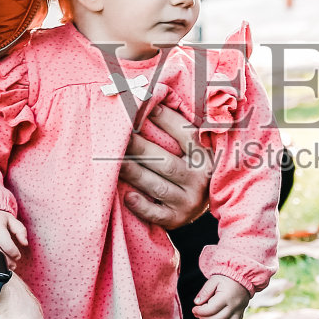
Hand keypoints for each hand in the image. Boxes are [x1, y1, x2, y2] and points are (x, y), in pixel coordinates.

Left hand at [118, 103, 212, 229]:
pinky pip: (157, 213)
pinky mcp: (176, 219)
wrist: (203, 208)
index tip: (144, 106)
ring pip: (157, 185)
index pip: (186, 135)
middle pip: (166, 162)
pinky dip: (141, 206)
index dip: (166, 120)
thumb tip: (153, 98)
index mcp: (205, 157)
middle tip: (118, 135)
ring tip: (113, 161)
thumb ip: (181, 129)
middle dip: (140, 148)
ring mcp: (188, 202)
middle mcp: (199, 180)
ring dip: (133, 172)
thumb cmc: (191, 169)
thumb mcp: (196, 150)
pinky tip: (127, 196)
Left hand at [192, 274, 250, 318]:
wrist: (242, 277)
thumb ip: (205, 292)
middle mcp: (234, 306)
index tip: (194, 309)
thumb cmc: (227, 278)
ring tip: (204, 317)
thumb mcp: (214, 280)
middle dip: (203, 318)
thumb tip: (197, 303)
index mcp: (227, 296)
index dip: (200, 312)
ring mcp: (239, 311)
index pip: (211, 310)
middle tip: (197, 313)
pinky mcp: (241, 314)